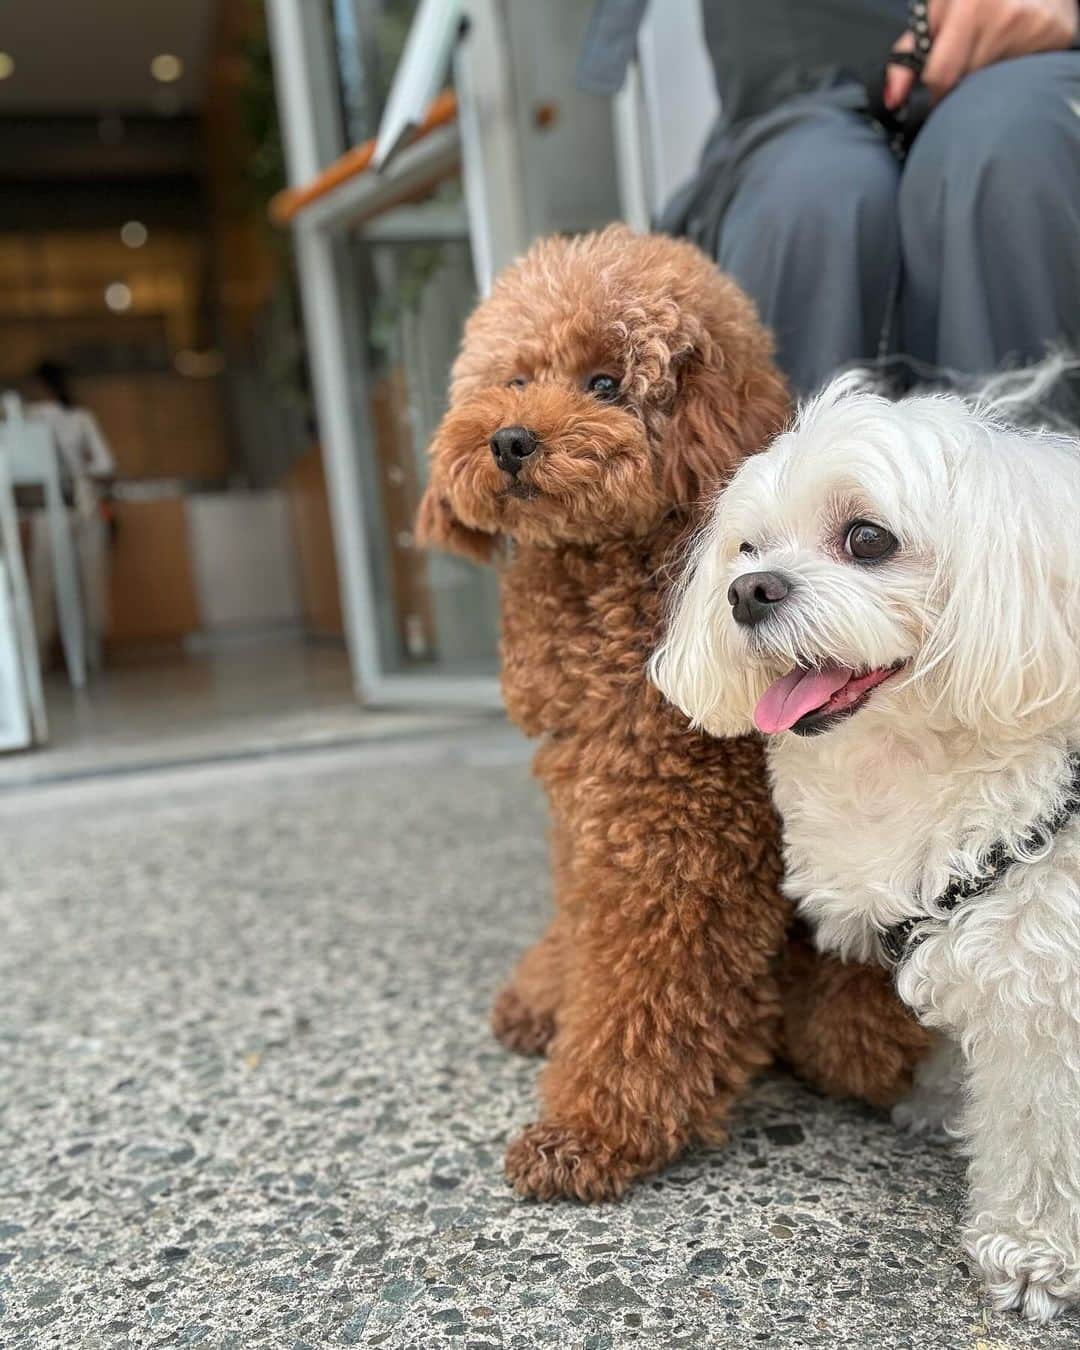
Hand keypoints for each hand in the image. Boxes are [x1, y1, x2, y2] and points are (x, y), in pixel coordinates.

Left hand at [884, 0, 1077, 108]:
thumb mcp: (940, 9)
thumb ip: (910, 51)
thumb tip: (892, 98)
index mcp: (965, 3)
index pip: (940, 75)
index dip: (932, 94)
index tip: (932, 97)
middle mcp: (1000, 12)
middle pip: (966, 83)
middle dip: (957, 86)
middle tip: (963, 71)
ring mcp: (1029, 24)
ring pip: (992, 82)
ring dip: (984, 81)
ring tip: (987, 56)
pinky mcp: (1054, 33)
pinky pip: (1020, 75)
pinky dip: (1010, 72)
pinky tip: (1011, 52)